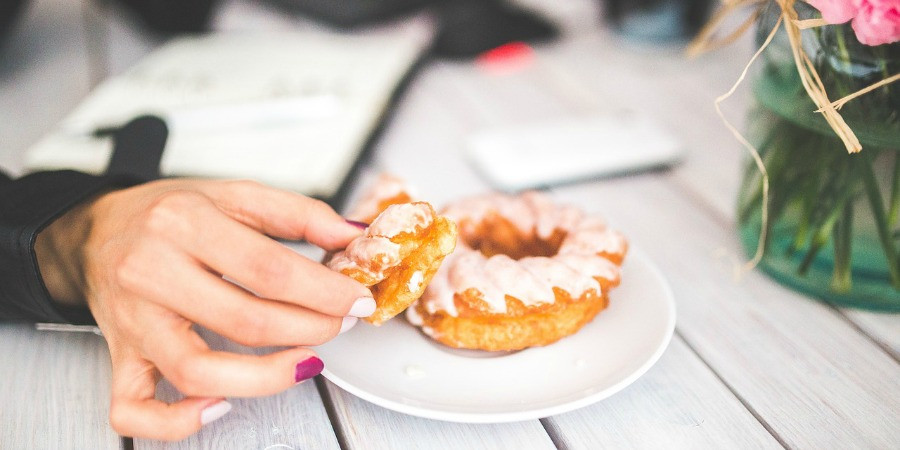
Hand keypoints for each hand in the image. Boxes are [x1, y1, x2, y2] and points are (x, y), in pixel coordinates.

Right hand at [36, 179, 373, 439]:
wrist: (96, 230)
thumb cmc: (168, 215)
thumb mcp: (234, 195)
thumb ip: (298, 214)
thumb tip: (354, 236)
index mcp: (183, 224)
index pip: (268, 270)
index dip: (325, 292)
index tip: (357, 301)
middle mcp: (151, 273)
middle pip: (244, 322)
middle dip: (310, 329)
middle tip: (339, 324)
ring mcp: (133, 322)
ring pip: (198, 372)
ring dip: (266, 377)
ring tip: (304, 361)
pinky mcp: (119, 357)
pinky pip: (134, 409)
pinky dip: (177, 421)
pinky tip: (221, 406)